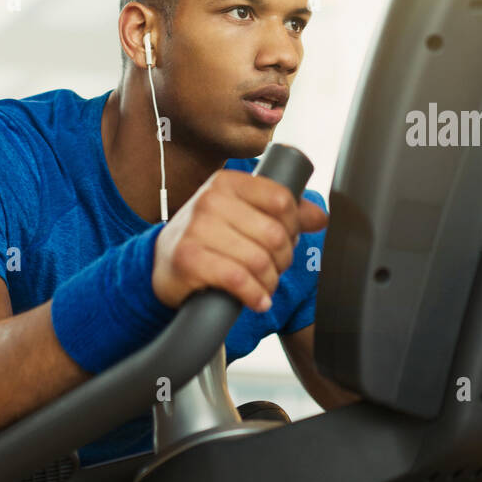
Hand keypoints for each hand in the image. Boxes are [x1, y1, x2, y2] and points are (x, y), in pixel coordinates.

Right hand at [152, 168, 327, 312]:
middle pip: (275, 234)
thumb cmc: (208, 238)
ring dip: (269, 282)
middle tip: (274, 268)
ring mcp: (197, 228)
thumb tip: (321, 217)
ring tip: (264, 286)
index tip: (286, 240)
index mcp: (227, 182)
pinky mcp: (188, 259)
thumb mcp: (241, 215)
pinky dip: (255, 295)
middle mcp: (210, 200)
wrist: (160, 263)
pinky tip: (256, 300)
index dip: (294, 226)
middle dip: (283, 259)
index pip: (281, 200)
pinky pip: (238, 279)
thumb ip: (282, 212)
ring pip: (259, 260)